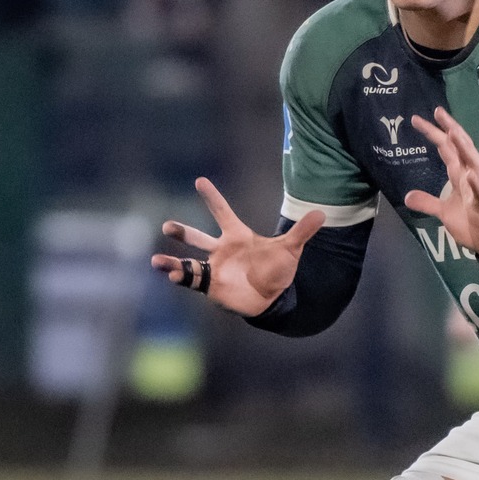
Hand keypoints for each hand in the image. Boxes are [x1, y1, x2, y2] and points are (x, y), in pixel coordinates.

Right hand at [152, 177, 323, 316]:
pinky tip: (173, 276)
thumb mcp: (290, 250)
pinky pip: (193, 280)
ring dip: (172, 261)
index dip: (212, 198)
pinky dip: (182, 278)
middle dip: (182, 231)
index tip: (200, 180)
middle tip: (166, 225)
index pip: (223, 212)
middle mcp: (221, 250)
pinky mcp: (211, 286)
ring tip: (157, 261)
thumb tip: (322, 213)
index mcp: (237, 236)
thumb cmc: (278, 271)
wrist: (272, 299)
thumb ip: (302, 232)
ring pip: (188, 262)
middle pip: (197, 237)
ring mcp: (214, 268)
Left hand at [402, 107, 478, 257]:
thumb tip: (407, 196)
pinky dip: (476, 184)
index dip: (434, 134)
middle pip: (460, 149)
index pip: (446, 150)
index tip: (417, 119)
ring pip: (474, 163)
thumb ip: (427, 202)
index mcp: (460, 176)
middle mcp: (470, 177)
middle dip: (450, 129)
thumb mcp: (444, 212)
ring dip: (465, 148)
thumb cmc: (471, 223)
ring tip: (454, 132)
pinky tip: (470, 175)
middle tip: (438, 111)